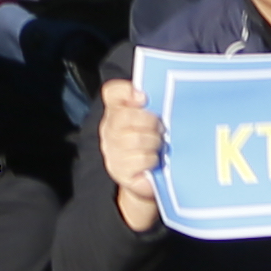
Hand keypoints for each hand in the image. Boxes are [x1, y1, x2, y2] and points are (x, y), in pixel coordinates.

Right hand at [100, 64, 166, 231]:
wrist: (146, 179)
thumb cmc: (150, 143)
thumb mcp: (149, 120)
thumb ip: (150, 103)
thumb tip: (148, 95)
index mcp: (115, 111)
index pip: (112, 93)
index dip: (127, 92)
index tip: (143, 98)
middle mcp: (109, 130)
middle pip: (127, 116)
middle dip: (151, 122)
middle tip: (161, 129)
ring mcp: (112, 151)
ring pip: (136, 139)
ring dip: (154, 142)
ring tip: (159, 145)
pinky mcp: (120, 171)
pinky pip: (141, 159)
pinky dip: (153, 159)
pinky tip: (155, 160)